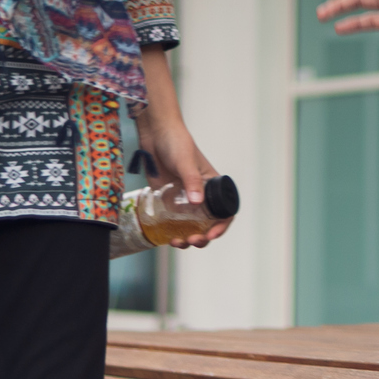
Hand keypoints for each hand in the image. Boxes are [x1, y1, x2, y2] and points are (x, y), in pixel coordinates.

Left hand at [134, 115, 230, 248]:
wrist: (155, 135)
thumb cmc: (176, 142)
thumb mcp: (186, 161)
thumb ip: (192, 181)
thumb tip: (197, 203)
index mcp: (213, 186)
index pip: (224, 211)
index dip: (222, 226)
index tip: (212, 234)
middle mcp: (201, 195)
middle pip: (208, 224)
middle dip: (203, 237)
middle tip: (193, 240)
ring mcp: (184, 199)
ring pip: (191, 226)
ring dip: (187, 238)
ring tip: (178, 242)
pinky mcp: (168, 200)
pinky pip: (174, 222)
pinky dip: (173, 232)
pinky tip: (167, 237)